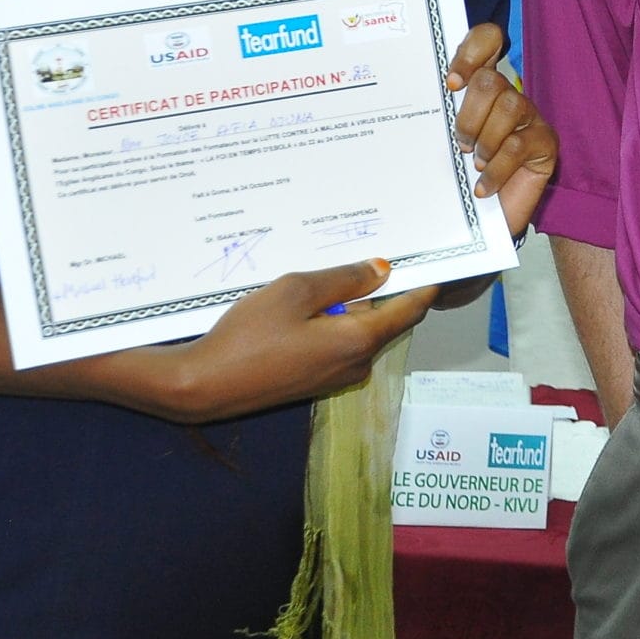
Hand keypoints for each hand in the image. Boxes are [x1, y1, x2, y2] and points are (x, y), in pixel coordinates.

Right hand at [157, 258, 436, 423]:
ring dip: (348, 304)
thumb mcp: (296, 291)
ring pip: (357, 330)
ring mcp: (336, 377)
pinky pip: (337, 343)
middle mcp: (356, 364)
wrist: (204, 385)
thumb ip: (343, 278)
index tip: (434, 259)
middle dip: (378, 289)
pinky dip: (330, 321)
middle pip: (383, 318)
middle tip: (365, 253)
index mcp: (359, 341)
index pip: (410, 309)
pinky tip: (303, 305)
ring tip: (322, 275)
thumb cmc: (249, 335)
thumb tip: (382, 270)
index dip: (424, 283)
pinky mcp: (315, 380)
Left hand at [445, 24, 557, 242]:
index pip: (488, 40)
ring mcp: (530, 117)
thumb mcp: (445, 141)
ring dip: (485, 139)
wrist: (484, 221)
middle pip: (491, 80)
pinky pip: (519, 146)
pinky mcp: (545, 143)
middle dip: (469, 114)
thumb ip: (442, 115)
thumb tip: (415, 100)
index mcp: (482, 87)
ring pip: (510, 106)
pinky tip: (482, 187)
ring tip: (474, 162)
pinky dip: (495, 169)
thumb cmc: (461, 177)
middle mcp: (509, 95)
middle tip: (460, 143)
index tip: (452, 84)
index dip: (471, 51)